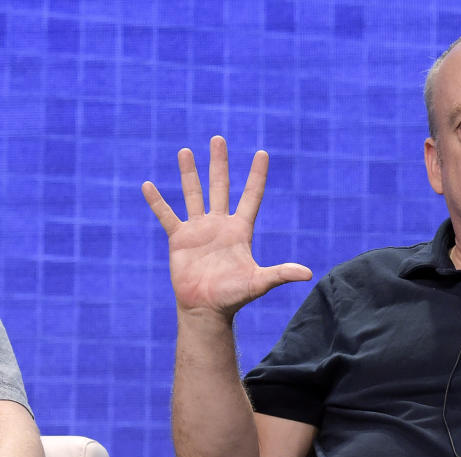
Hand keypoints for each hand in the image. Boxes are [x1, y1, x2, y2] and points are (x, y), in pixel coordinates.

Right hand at [143, 136, 311, 317]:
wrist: (206, 309)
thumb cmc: (234, 296)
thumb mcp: (259, 282)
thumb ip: (281, 274)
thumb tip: (308, 273)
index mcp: (240, 230)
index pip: (251, 196)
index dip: (256, 176)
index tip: (262, 153)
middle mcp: (220, 225)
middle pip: (220, 187)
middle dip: (219, 163)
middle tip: (218, 139)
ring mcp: (199, 230)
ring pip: (193, 194)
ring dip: (189, 173)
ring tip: (186, 151)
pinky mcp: (179, 240)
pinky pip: (166, 216)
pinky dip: (157, 202)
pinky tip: (148, 185)